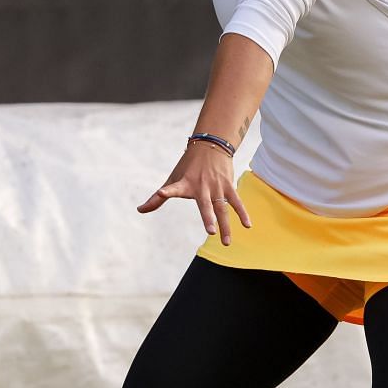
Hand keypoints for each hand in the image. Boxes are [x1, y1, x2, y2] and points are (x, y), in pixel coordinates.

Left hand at [136, 143, 251, 244]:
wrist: (210, 146)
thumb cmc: (188, 167)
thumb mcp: (172, 179)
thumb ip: (157, 198)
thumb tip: (139, 210)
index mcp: (185, 184)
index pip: (173, 188)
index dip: (165, 192)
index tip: (160, 192)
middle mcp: (202, 187)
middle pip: (205, 205)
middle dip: (208, 218)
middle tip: (210, 232)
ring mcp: (217, 187)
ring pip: (222, 208)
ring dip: (226, 225)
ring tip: (226, 242)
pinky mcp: (228, 186)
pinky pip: (236, 202)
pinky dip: (242, 213)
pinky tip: (248, 226)